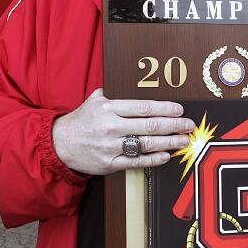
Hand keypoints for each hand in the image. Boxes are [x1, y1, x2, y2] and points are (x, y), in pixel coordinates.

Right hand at [52, 89, 194, 175]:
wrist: (59, 144)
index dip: (164, 108)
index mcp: (109, 108)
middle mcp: (111, 126)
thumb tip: (121, 84)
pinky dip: (153, 159)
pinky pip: (136, 161)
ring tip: (183, 140)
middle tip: (188, 125)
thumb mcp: (92, 102)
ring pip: (146, 144)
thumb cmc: (79, 122)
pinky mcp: (110, 164)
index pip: (143, 107)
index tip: (179, 110)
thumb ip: (109, 94)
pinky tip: (166, 155)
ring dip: (169, 142)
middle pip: (149, 125)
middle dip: (174, 125)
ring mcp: (111, 146)